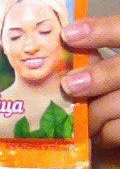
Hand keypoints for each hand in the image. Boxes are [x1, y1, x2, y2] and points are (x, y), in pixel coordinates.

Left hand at [60, 16, 119, 168]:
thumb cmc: (110, 123)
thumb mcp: (99, 92)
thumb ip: (90, 68)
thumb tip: (59, 45)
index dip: (102, 29)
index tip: (68, 34)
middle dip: (100, 74)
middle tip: (70, 86)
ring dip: (97, 111)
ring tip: (82, 123)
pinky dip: (108, 133)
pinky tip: (99, 138)